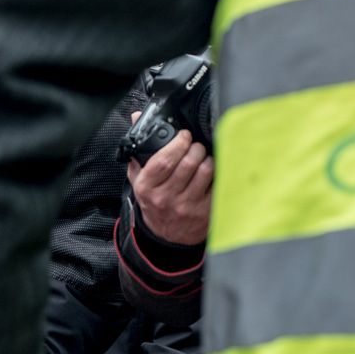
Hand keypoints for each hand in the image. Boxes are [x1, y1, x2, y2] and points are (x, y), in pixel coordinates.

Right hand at [127, 126, 212, 245]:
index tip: (184, 136)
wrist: (165, 236)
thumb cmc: (153, 202)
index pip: (164, 160)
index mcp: (147, 187)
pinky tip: (211, 172)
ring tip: (202, 157)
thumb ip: (138, 149)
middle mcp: (167, 198)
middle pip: (188, 162)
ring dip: (207, 158)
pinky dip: (217, 173)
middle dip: (195, 147)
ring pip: (205, 170)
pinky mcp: (205, 212)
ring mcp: (187, 206)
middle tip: (194, 145)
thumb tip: (137, 117)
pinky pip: (217, 184)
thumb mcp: (138, 179)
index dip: (177, 143)